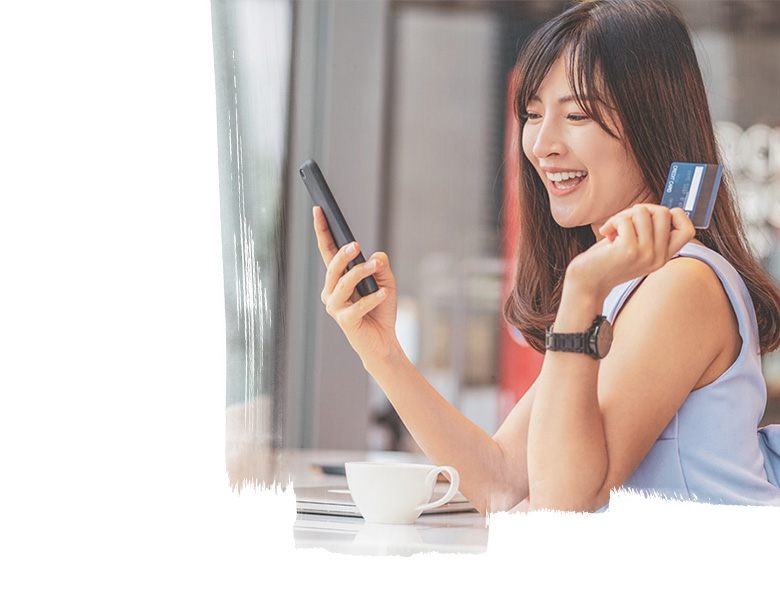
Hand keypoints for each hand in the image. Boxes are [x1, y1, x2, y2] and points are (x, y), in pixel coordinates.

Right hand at [313, 206, 398, 365]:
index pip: (328, 250)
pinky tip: (382, 294)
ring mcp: (336, 308)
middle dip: (342, 254)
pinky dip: (371, 299)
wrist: (383, 341)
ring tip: (374, 266)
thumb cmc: (380, 310)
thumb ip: (380, 267)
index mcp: (338, 279)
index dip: (323, 230)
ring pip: (343, 284)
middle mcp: (331, 292)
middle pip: (333, 267)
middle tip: (355, 245)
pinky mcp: (346, 322)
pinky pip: (357, 307)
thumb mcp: (385, 282)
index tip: (319, 210)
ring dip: (359, 273)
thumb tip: (375, 256)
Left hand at [566, 204, 695, 299]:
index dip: (674, 216)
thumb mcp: (635, 247)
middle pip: (665, 212)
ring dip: (624, 215)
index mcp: (663, 257)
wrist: (587, 283)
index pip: (688, 230)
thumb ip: (649, 232)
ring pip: (643, 211)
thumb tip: (656, 208)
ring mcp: (646, 254)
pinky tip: (606, 234)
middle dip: (641, 210)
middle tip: (625, 222)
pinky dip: (612, 222)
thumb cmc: (607, 261)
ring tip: (614, 230)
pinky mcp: (629, 250)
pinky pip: (625, 220)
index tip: (651, 218)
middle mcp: (658, 257)